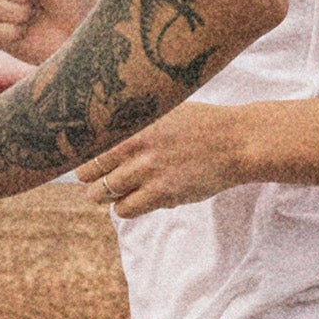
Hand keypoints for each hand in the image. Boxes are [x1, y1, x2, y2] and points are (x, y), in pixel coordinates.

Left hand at [77, 98, 247, 217]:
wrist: (237, 141)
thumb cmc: (202, 125)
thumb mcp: (165, 109)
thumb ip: (136, 121)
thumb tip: (105, 132)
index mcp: (134, 119)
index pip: (87, 142)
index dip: (81, 155)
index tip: (84, 161)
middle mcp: (136, 142)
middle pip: (88, 171)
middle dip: (90, 179)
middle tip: (98, 181)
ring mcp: (148, 169)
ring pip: (102, 193)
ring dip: (106, 196)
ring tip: (118, 192)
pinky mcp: (161, 192)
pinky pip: (125, 209)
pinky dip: (126, 208)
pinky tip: (138, 199)